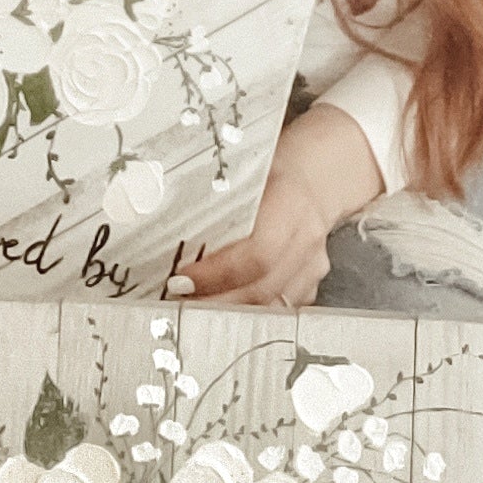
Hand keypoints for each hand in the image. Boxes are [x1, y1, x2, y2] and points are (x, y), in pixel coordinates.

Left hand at [168, 105, 384, 308]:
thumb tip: (161, 216)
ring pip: (270, 307)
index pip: (257, 254)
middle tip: (179, 301)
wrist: (320, 174)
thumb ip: (216, 198)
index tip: (182, 280)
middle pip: (262, 289)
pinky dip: (250, 313)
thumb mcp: (245, 171)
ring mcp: (314, 265)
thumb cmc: (274, 169)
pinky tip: (223, 308)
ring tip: (194, 307)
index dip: (217, 274)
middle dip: (215, 301)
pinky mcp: (312, 284)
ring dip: (229, 313)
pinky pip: (279, 309)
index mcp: (290, 203)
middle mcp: (307, 239)